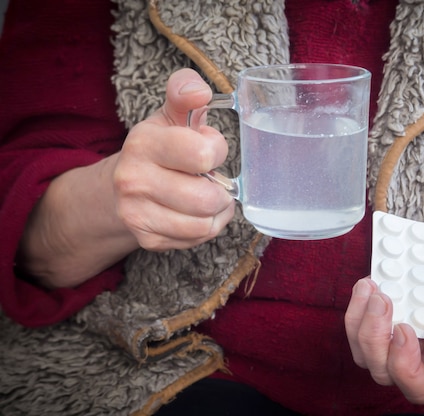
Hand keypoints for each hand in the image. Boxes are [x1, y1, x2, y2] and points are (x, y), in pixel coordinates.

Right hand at [113, 68, 234, 250]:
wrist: (123, 186)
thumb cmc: (160, 147)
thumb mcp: (170, 115)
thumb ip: (185, 93)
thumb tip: (199, 91)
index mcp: (143, 143)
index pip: (201, 154)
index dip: (215, 151)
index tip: (208, 149)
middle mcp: (134, 181)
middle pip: (206, 198)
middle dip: (220, 189)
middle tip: (212, 179)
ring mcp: (137, 214)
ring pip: (205, 224)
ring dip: (218, 211)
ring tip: (208, 196)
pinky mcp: (148, 239)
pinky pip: (198, 239)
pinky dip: (208, 227)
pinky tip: (197, 213)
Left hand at [345, 228, 423, 403]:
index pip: (420, 386)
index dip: (404, 367)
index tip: (406, 328)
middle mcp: (418, 349)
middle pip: (382, 370)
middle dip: (374, 338)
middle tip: (384, 299)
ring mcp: (395, 332)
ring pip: (362, 350)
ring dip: (359, 321)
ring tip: (372, 288)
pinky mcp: (380, 313)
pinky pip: (356, 322)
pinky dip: (357, 304)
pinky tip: (369, 283)